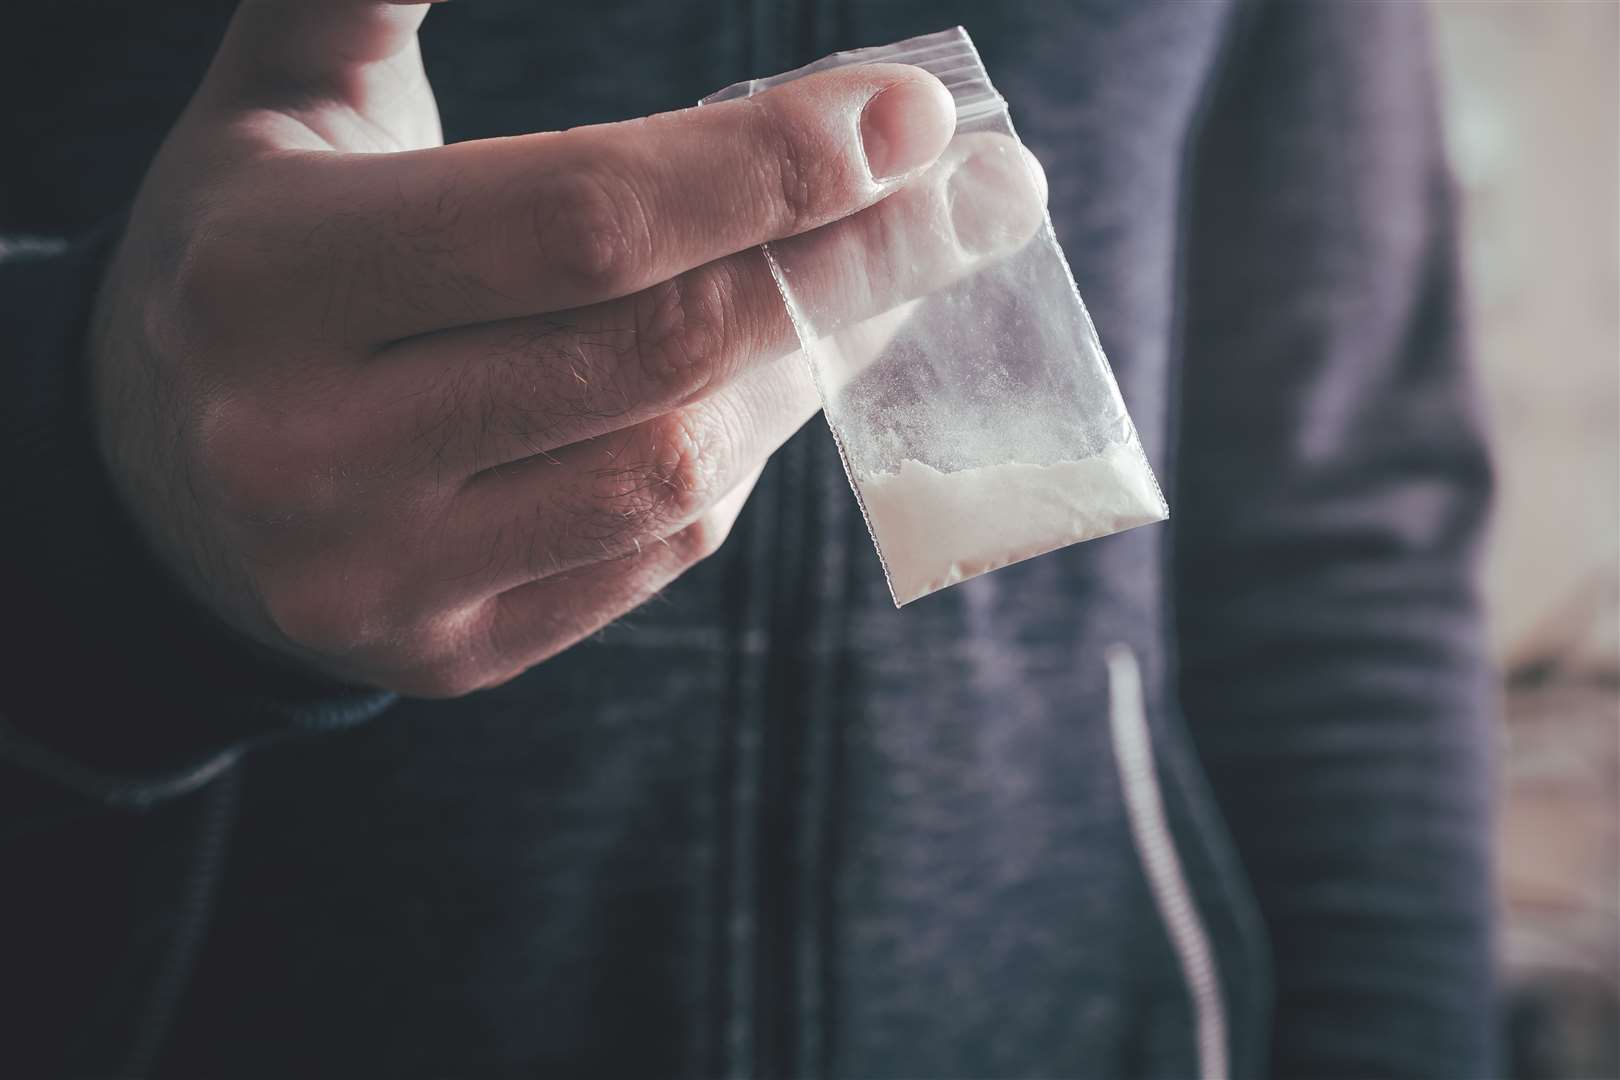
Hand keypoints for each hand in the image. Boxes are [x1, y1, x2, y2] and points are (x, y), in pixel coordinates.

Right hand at [90, 0, 1042, 694]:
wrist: (162, 479)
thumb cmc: (253, 258)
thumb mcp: (291, 104)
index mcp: (271, 281)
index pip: (582, 221)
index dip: (771, 164)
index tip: (911, 113)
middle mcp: (315, 451)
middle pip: (663, 351)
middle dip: (853, 260)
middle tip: (977, 195)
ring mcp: (386, 579)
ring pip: (681, 470)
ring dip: (811, 360)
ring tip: (883, 275)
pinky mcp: (450, 655)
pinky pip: (657, 553)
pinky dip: (746, 452)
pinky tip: (783, 377)